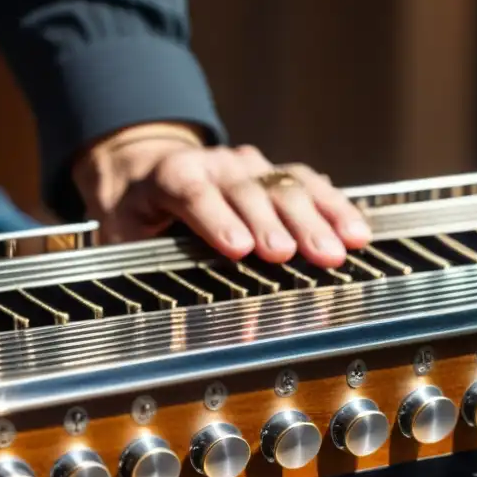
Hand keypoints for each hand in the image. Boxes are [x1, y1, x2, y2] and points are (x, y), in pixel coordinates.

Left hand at [73, 123, 370, 267]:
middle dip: (270, 223)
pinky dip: (335, 209)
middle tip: (286, 254)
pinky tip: (356, 234)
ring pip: (285, 185)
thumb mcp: (120, 235)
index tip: (236, 247)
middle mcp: (216, 164)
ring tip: (332, 253)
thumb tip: (151, 312)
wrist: (150, 170)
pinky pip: (311, 185)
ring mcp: (250, 165)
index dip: (214, 217)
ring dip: (311, 220)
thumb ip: (135, 262)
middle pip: (246, 189)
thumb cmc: (138, 212)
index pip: (191, 189)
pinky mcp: (277, 173)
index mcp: (170, 175)